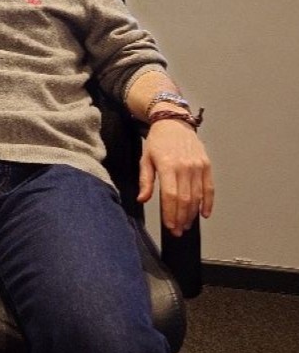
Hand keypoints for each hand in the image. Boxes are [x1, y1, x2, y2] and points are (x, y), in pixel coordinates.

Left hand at [138, 119, 213, 236]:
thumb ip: (145, 180)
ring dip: (192, 214)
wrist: (173, 122)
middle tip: (177, 230)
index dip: (171, 214)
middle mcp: (185, 166)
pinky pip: (209, 188)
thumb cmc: (158, 141)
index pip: (171, 196)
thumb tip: (142, 199)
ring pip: (198, 196)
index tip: (169, 226)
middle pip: (185, 199)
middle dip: (181, 218)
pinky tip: (203, 214)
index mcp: (168, 165)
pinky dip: (208, 203)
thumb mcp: (145, 158)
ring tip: (186, 224)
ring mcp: (198, 166)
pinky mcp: (206, 165)